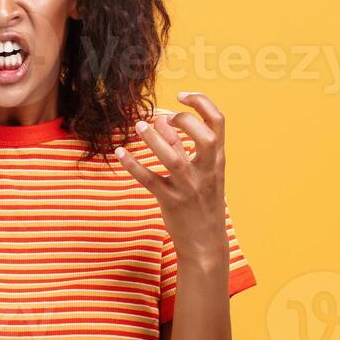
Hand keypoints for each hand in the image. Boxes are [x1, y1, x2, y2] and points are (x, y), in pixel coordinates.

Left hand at [116, 91, 229, 256]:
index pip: (219, 122)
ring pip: (174, 159)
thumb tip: (161, 118)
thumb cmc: (203, 202)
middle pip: (205, 138)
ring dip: (155, 140)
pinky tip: (120, 153)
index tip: (182, 96)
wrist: (206, 242)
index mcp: (217, 160)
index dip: (201, 103)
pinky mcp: (172, 202)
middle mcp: (207, 172)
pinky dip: (133, 165)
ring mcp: (190, 188)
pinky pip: (150, 181)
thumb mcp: (201, 172)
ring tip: (139, 127)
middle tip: (166, 117)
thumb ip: (182, 145)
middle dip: (185, 121)